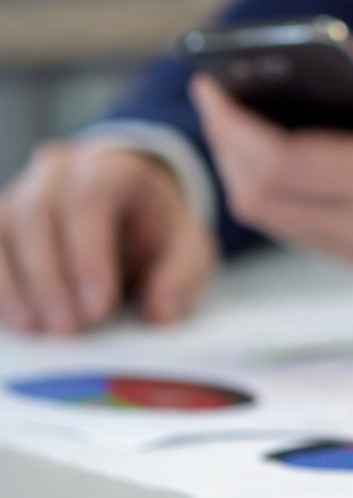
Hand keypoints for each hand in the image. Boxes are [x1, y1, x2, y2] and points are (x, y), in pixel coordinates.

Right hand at [0, 141, 217, 333]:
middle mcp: (57, 172)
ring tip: (34, 329)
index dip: (88, 256)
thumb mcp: (188, 247)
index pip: (88, 199)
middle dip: (50, 277)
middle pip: (37, 214)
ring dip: (12, 284)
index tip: (98, 307)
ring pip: (1, 230)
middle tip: (67, 328)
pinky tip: (11, 319)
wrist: (131, 209)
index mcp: (110, 168)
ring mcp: (20, 193)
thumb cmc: (157, 230)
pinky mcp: (1, 222)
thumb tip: (161, 312)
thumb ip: (182, 276)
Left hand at [191, 19, 352, 284]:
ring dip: (245, 173)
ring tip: (242, 121)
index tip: (213, 85)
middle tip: (220, 98)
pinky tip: (283, 151)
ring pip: (274, 220)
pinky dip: (275, 193)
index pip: (279, 162)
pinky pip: (301, 230)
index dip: (232, 126)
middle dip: (226, 148)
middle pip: (260, 199)